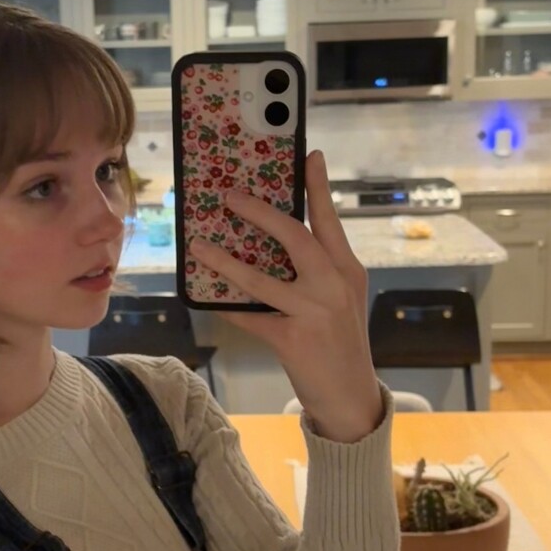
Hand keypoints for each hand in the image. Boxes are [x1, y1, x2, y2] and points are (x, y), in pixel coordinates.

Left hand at [188, 150, 383, 441]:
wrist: (351, 395)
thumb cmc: (340, 341)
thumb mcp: (340, 299)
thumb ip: (317, 270)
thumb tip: (272, 242)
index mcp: (348, 269)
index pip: (330, 219)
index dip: (319, 186)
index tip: (309, 155)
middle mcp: (334, 285)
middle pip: (295, 236)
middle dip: (260, 212)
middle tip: (230, 195)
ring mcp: (314, 312)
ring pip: (261, 278)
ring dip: (225, 261)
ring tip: (199, 246)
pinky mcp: (293, 339)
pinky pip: (249, 317)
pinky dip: (226, 307)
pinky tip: (205, 298)